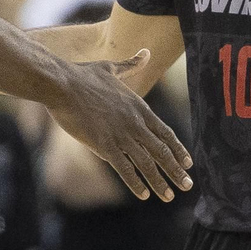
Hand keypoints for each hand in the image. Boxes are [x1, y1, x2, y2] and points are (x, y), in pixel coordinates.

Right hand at [47, 54, 192, 200]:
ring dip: (160, 182)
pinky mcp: (104, 145)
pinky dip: (136, 183)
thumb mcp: (111, 68)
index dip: (178, 149)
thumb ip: (131, 65)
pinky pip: (125, 168)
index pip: (165, 132)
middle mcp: (134, 123)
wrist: (62, 83)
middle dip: (176, 170)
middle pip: (161, 151)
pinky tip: (144, 195)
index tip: (188, 163)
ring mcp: (121, 135)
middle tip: (188, 186)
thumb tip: (146, 52)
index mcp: (138, 107)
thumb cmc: (82, 75)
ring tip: (170, 196)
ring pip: (147, 163)